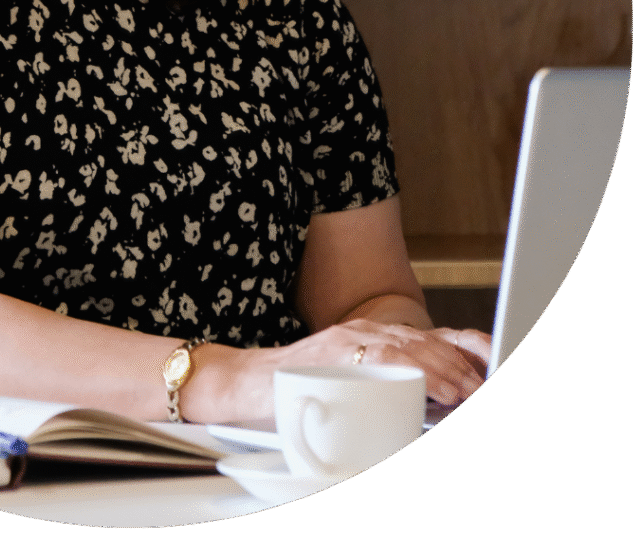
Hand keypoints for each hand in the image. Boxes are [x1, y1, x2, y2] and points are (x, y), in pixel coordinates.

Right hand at [287, 320, 491, 405]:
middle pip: (431, 339)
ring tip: (473, 392)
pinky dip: (421, 373)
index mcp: (375, 339)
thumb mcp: (353, 391)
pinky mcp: (338, 349)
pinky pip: (388, 358)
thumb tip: (440, 410)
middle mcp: (368, 331)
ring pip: (415, 346)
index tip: (494, 366)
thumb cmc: (296, 396)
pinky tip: (442, 390)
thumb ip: (392, 392)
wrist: (246, 384)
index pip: (432, 337)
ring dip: (450, 371)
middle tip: (490, 387)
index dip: (467, 350)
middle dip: (466, 364)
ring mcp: (352, 337)